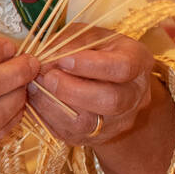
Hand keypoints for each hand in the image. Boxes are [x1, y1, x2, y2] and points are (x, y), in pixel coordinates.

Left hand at [26, 24, 153, 146]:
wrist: (108, 83)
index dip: (92, 65)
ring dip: (55, 105)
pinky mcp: (96, 138)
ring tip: (35, 86)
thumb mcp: (89, 35)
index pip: (122, 67)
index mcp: (138, 62)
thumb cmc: (97, 51)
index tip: (64, 59)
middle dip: (72, 90)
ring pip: (87, 124)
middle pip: (110, 101)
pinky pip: (69, 133)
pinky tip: (37, 100)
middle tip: (48, 77)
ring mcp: (118, 121)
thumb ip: (71, 42)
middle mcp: (135, 96)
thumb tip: (49, 58)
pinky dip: (48, 117)